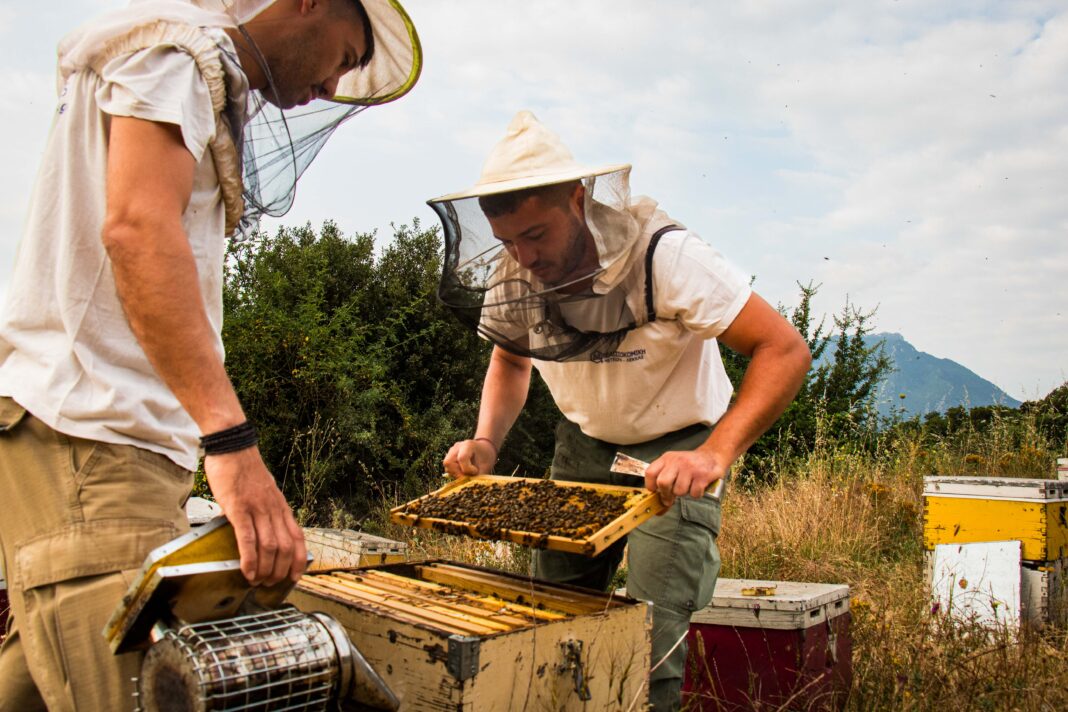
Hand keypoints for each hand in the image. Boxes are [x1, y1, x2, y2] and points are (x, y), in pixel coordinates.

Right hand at [205, 447, 306, 584]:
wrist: (234, 447)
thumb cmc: (245, 469)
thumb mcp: (263, 493)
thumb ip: (262, 512)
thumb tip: (255, 530)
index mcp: (281, 506)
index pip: (298, 538)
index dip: (299, 560)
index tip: (295, 576)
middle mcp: (274, 509)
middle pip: (286, 547)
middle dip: (281, 571)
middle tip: (271, 584)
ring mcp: (258, 509)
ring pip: (270, 547)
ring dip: (266, 569)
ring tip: (258, 582)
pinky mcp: (240, 508)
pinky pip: (248, 539)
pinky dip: (249, 559)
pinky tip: (247, 571)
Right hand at [442, 439, 496, 477]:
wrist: (484, 449)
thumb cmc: (486, 457)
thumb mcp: (486, 466)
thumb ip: (478, 476)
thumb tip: (471, 486)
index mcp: (468, 445)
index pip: (462, 458)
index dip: (467, 469)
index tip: (475, 471)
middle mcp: (457, 447)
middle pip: (449, 462)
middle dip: (458, 473)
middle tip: (468, 476)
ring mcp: (451, 451)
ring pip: (447, 466)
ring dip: (456, 474)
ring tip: (466, 474)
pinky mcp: (449, 456)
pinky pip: (448, 468)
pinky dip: (455, 473)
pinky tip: (463, 472)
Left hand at [644, 449, 728, 510]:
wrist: (712, 455)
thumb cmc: (689, 464)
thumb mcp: (674, 466)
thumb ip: (664, 481)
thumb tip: (659, 508)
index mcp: (667, 458)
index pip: (650, 473)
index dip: (651, 486)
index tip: (656, 492)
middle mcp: (677, 461)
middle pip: (663, 483)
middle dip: (665, 494)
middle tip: (670, 498)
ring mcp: (690, 468)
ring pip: (679, 491)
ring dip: (683, 493)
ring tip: (688, 485)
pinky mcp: (703, 475)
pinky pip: (694, 493)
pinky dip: (696, 494)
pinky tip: (698, 486)